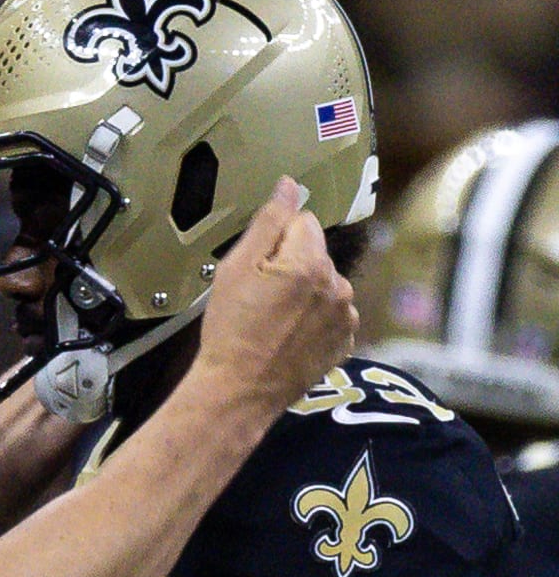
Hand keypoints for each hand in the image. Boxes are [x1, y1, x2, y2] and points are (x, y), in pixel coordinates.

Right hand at [197, 176, 357, 410]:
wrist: (238, 390)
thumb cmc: (231, 331)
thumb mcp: (235, 268)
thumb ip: (268, 222)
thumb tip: (289, 186)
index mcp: (311, 262)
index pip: (302, 222)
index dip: (274, 241)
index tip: (256, 267)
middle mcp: (338, 286)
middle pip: (315, 253)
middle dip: (291, 266)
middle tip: (259, 296)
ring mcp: (344, 317)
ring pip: (324, 284)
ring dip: (305, 293)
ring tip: (272, 320)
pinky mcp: (344, 342)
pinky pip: (331, 314)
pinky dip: (313, 320)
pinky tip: (287, 335)